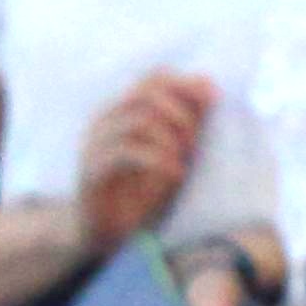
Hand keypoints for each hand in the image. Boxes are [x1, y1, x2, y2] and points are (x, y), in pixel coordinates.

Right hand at [68, 69, 215, 253]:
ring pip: (138, 120)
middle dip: (180, 111)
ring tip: (186, 158)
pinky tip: (176, 173)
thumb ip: (186, 118)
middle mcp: (103, 120)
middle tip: (195, 140)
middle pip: (145, 92)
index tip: (214, 101)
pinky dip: (159, 160)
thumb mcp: (170, 150)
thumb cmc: (138, 189)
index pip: (153, 77)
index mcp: (121, 109)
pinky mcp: (92, 169)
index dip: (186, 84)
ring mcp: (94, 143)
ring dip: (171, 137)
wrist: (103, 228)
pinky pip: (127, 152)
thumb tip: (208, 82)